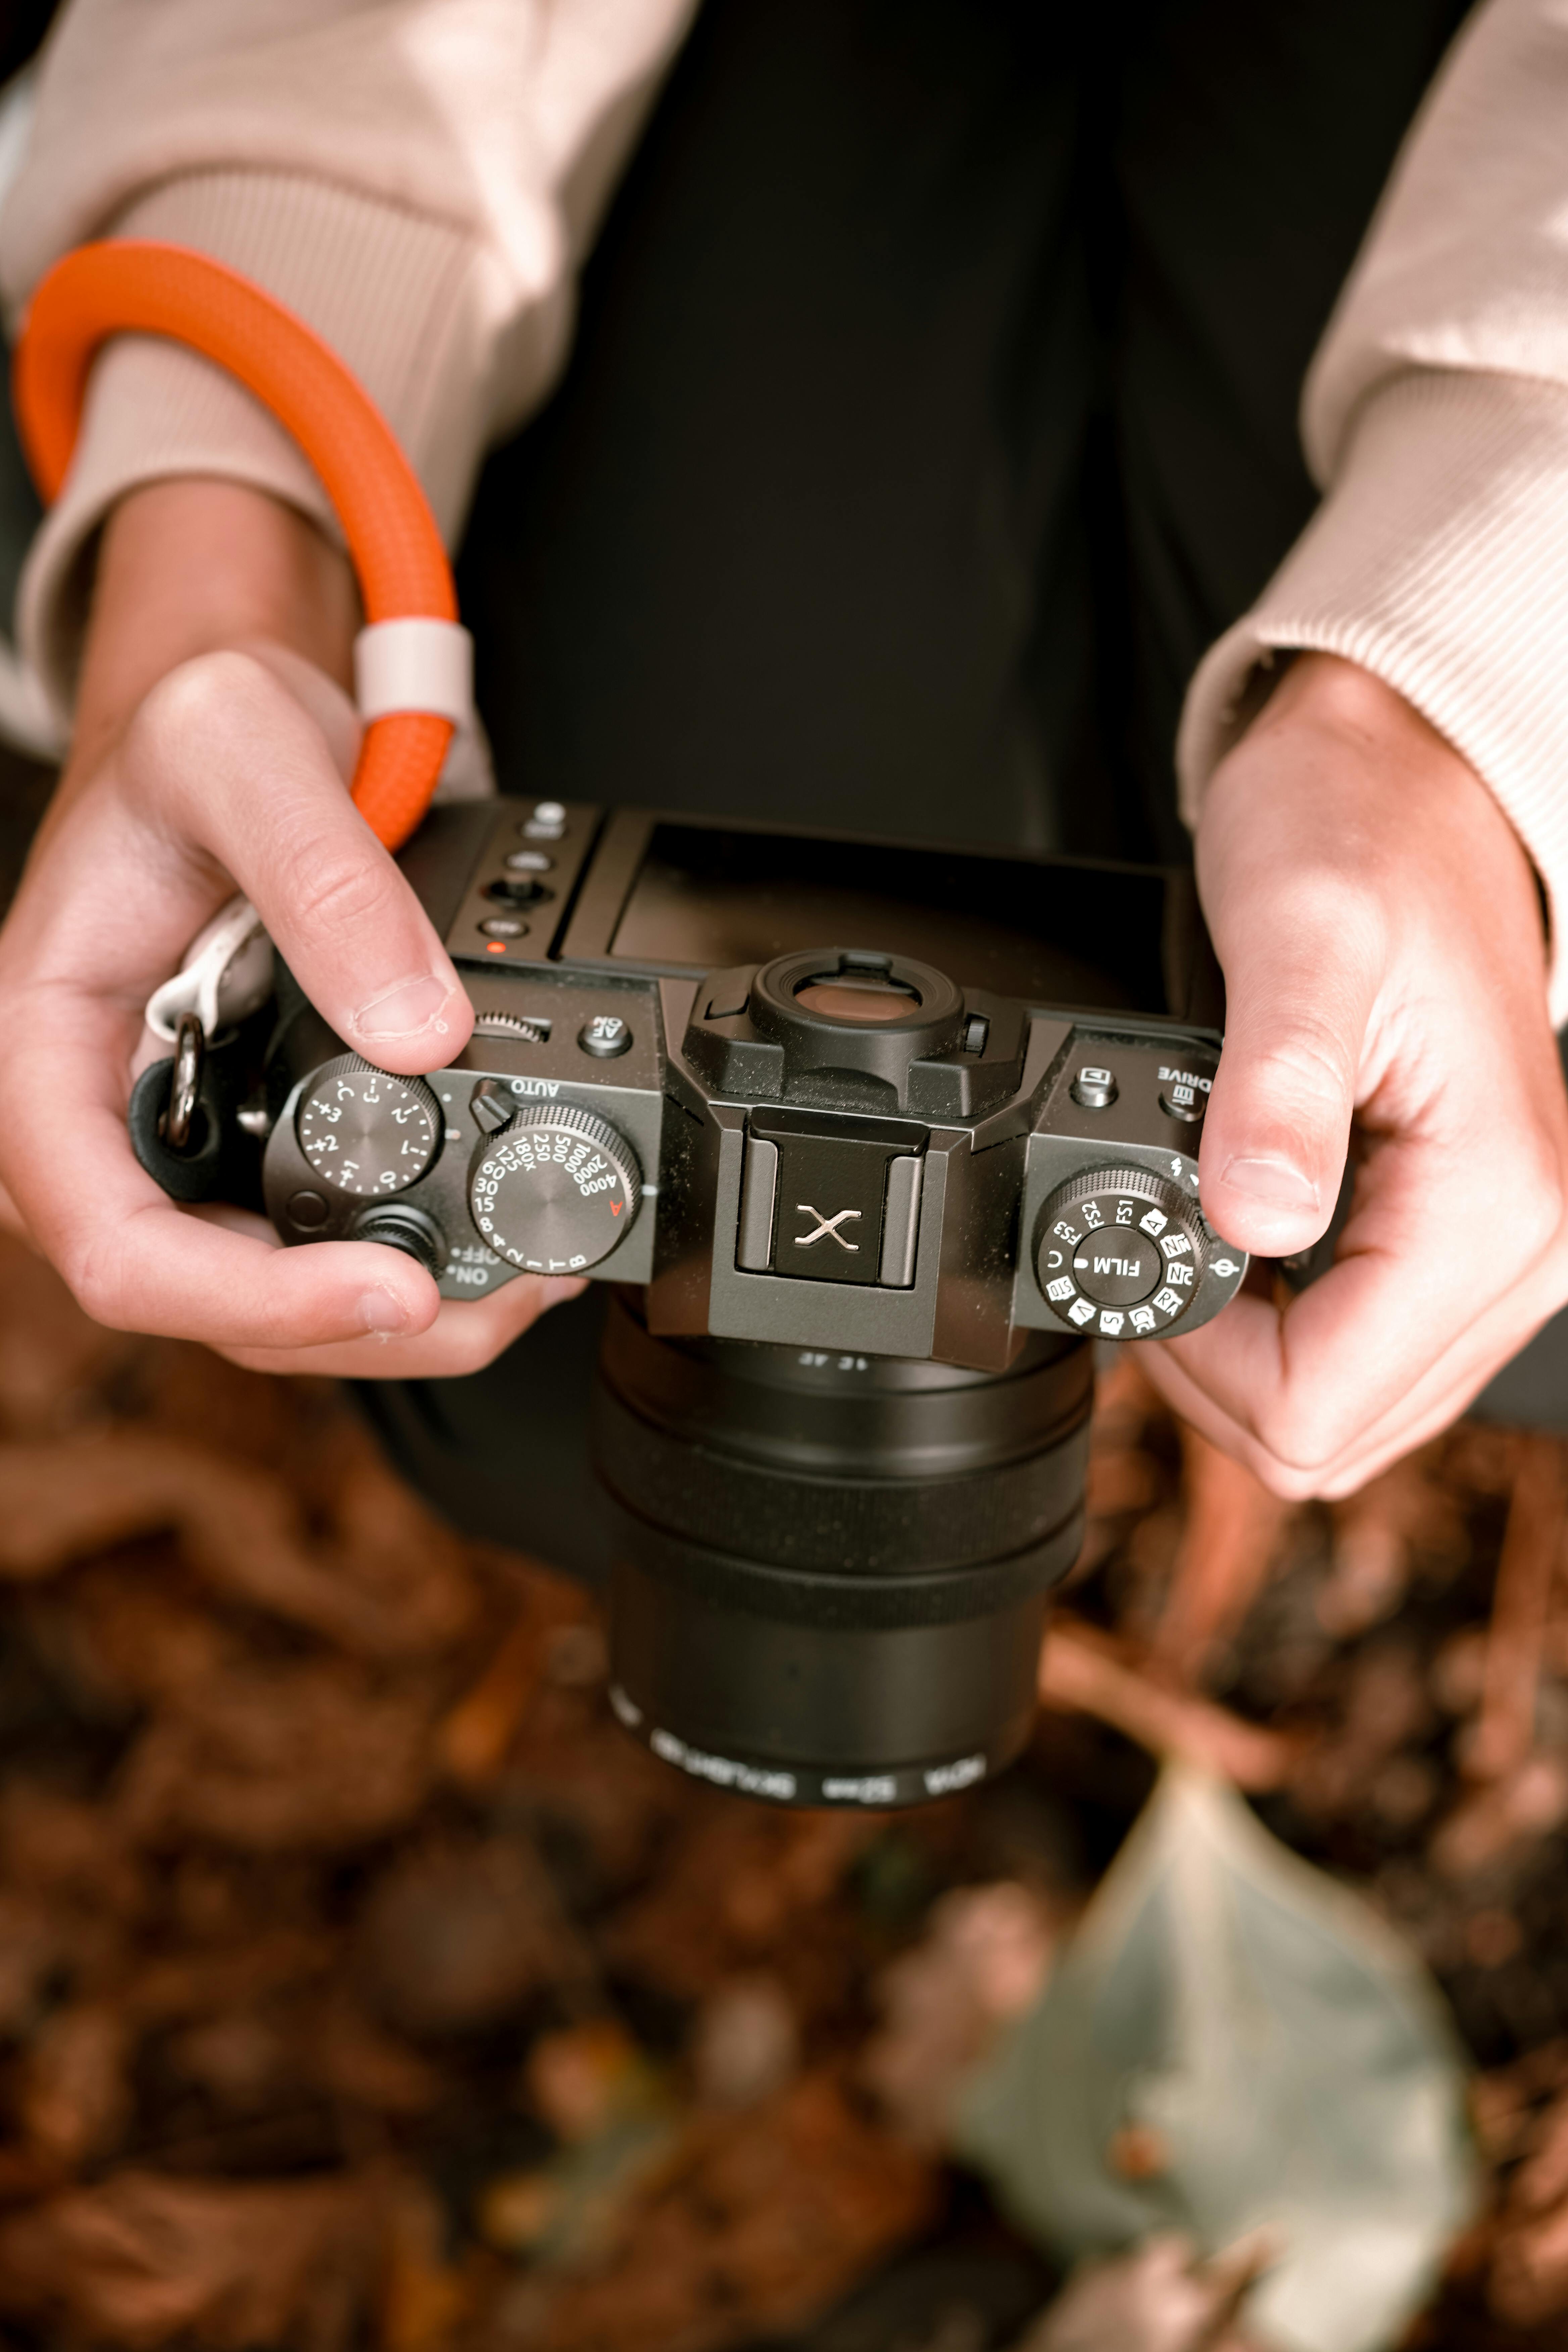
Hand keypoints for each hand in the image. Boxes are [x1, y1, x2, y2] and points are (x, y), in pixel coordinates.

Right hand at [0, 480, 581, 1372]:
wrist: (232, 724)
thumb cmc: (192, 731)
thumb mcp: (241, 752)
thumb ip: (325, 883)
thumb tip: (424, 1031)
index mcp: (40, 1058)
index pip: (115, 1247)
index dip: (251, 1297)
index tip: (390, 1291)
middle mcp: (100, 1129)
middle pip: (207, 1302)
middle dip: (357, 1327)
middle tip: (503, 1295)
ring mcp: (179, 1146)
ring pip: (272, 1296)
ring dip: (402, 1316)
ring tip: (529, 1275)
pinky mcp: (252, 1143)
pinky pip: (316, 1239)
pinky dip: (413, 1257)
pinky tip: (500, 1238)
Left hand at [1144, 652, 1567, 1497]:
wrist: (1398, 778)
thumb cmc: (1355, 832)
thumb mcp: (1300, 935)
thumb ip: (1276, 1088)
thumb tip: (1255, 1220)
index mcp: (1499, 1195)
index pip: (1325, 1399)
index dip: (1206, 1366)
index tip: (1150, 1274)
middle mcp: (1532, 1241)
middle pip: (1344, 1430)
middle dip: (1223, 1376)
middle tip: (1159, 1262)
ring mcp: (1512, 1245)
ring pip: (1360, 1405)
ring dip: (1254, 1357)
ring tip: (1197, 1245)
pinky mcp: (1475, 1231)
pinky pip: (1375, 1345)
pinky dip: (1292, 1324)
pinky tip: (1246, 1248)